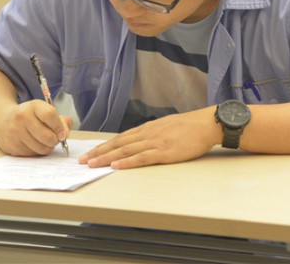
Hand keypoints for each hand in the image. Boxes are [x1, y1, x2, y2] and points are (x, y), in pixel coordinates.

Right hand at [0, 100, 71, 156]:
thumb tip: (65, 134)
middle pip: (47, 136)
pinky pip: (32, 154)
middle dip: (55, 141)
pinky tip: (33, 144)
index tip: (62, 134)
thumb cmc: (30, 117)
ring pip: (41, 148)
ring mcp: (15, 132)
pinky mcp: (11, 145)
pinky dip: (36, 152)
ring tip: (45, 142)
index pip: (50, 115)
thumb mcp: (44, 111)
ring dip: (47, 148)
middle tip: (54, 139)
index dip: (59, 127)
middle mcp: (22, 117)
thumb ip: (61, 120)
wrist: (3, 121)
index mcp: (33, 106)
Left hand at [81, 108, 219, 169]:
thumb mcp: (167, 126)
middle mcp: (147, 134)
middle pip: (118, 143)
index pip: (121, 138)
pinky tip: (116, 165)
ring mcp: (155, 142)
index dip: (104, 146)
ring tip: (93, 164)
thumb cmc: (190, 127)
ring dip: (107, 157)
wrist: (206, 124)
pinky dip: (127, 162)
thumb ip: (153, 133)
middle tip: (84, 160)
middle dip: (99, 152)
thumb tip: (141, 141)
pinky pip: (141, 158)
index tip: (91, 152)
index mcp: (148, 128)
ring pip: (125, 150)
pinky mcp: (164, 151)